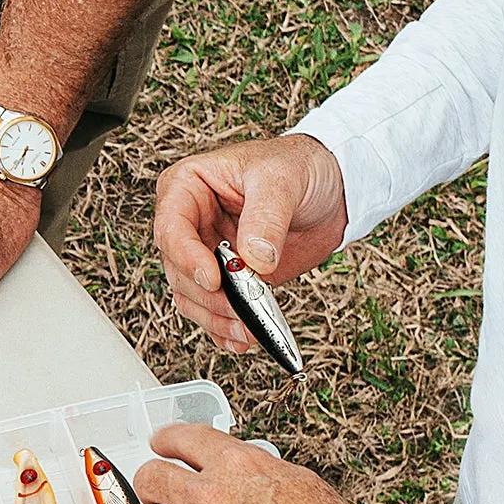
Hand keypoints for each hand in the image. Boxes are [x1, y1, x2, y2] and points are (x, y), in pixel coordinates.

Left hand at [132, 424, 368, 503]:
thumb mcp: (301, 483)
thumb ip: (258, 477)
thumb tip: (243, 481)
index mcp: (240, 466)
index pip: (184, 439)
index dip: (166, 440)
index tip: (161, 444)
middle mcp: (210, 497)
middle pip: (150, 478)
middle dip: (152, 485)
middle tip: (156, 494)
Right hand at [155, 133, 346, 352]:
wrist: (333, 187)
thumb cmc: (299, 166)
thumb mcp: (282, 180)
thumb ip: (266, 218)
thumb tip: (254, 259)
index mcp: (189, 187)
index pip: (171, 228)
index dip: (187, 258)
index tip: (214, 279)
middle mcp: (192, 223)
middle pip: (180, 270)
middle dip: (210, 295)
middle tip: (243, 308)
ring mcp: (209, 253)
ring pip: (193, 296)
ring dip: (217, 317)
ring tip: (248, 328)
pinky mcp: (231, 278)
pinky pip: (215, 309)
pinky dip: (225, 328)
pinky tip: (243, 337)